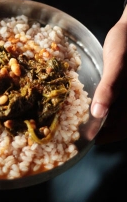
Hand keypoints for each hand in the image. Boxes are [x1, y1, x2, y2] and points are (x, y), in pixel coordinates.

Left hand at [90, 6, 126, 144]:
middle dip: (102, 128)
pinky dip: (102, 106)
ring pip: (115, 114)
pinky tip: (91, 105)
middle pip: (119, 123)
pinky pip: (113, 102)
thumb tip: (98, 114)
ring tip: (81, 119)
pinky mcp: (122, 87)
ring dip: (101, 119)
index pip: (124, 128)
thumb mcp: (118, 63)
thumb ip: (109, 88)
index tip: (90, 138)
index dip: (108, 135)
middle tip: (79, 130)